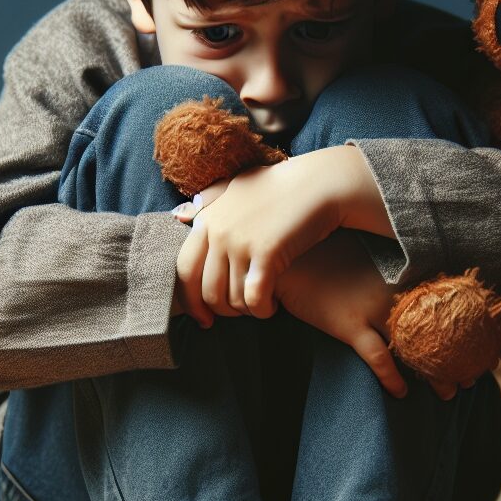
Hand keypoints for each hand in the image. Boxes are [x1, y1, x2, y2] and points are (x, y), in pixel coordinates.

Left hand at [173, 157, 340, 319]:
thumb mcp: (238, 186)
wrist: (320, 183)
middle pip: (207, 290)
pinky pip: (254, 298)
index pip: (184, 269)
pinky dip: (262, 310)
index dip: (191, 300)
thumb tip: (179, 215)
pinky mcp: (267, 254)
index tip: (203, 317)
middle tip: (238, 317)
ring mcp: (241, 243)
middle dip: (221, 312)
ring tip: (261, 306)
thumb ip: (208, 200)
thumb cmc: (283, 186)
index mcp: (208, 219)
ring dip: (247, 311)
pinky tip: (272, 307)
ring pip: (232, 299)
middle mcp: (219, 232)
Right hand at [275, 230, 475, 401]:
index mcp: (402, 272)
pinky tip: (400, 392)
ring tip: (449, 393)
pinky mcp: (347, 324)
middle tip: (470, 378)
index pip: (444, 302)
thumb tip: (413, 292)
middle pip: (436, 329)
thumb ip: (392, 273)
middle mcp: (393, 290)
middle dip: (457, 356)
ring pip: (414, 347)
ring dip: (434, 373)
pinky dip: (391, 377)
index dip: (464, 327)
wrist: (288, 258)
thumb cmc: (326, 257)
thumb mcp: (367, 260)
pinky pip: (377, 358)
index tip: (479, 344)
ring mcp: (371, 307)